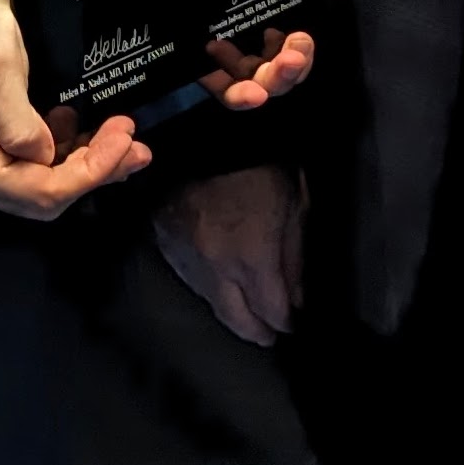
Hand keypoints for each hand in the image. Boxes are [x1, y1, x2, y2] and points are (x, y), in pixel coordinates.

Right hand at [0, 0, 150, 219]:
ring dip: (84, 164)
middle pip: (42, 195)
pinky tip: (79, 129)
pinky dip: (62, 154)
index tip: (124, 140)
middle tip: (134, 145)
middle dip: (94, 172)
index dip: (92, 172)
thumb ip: (21, 121)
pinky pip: (28, 168)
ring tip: (118, 136)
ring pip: (40, 185)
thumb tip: (47, 155)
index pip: (41, 190)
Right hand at [152, 165, 302, 346]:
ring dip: (232, 313)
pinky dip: (208, 289)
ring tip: (246, 318)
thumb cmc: (257, 158)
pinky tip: (219, 288)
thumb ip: (294, 254)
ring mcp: (187, 258)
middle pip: (238, 320)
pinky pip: (189, 279)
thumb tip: (297, 296)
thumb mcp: (294, 200)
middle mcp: (217, 267)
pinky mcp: (166, 244)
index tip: (294, 323)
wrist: (198, 128)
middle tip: (270, 336)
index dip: (286, 321)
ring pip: (211, 304)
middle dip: (258, 332)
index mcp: (253, 256)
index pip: (273, 311)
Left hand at [198, 0, 352, 109]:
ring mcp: (224, 38)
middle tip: (290, 61)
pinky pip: (209, 76)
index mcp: (285, 15)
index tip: (302, 41)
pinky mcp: (192, 40)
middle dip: (285, 77)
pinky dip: (220, 82)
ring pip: (242, 84)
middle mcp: (255, 32)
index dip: (301, 58)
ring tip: (254, 87)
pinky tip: (216, 55)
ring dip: (253, 90)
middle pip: (272, 75)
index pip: (294, 54)